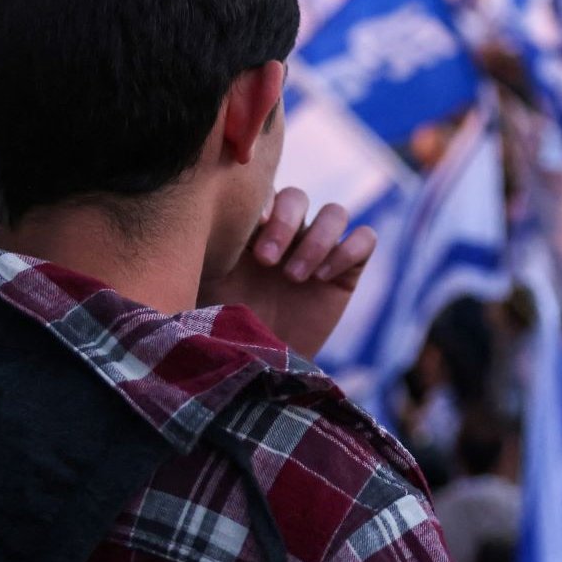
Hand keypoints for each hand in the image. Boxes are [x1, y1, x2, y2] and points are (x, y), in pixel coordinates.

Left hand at [202, 188, 378, 358]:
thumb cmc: (223, 330)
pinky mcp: (347, 272)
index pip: (264, 191)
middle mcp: (288, 235)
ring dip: (317, 239)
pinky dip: (348, 250)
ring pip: (336, 212)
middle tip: (267, 261)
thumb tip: (196, 220)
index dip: (262, 202)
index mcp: (250, 231)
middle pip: (298, 197)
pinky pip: (365, 239)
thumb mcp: (206, 286)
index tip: (249, 231)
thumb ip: (208, 250)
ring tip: (296, 276)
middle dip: (286, 223)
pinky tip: (324, 278)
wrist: (258, 370)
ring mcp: (320, 252)